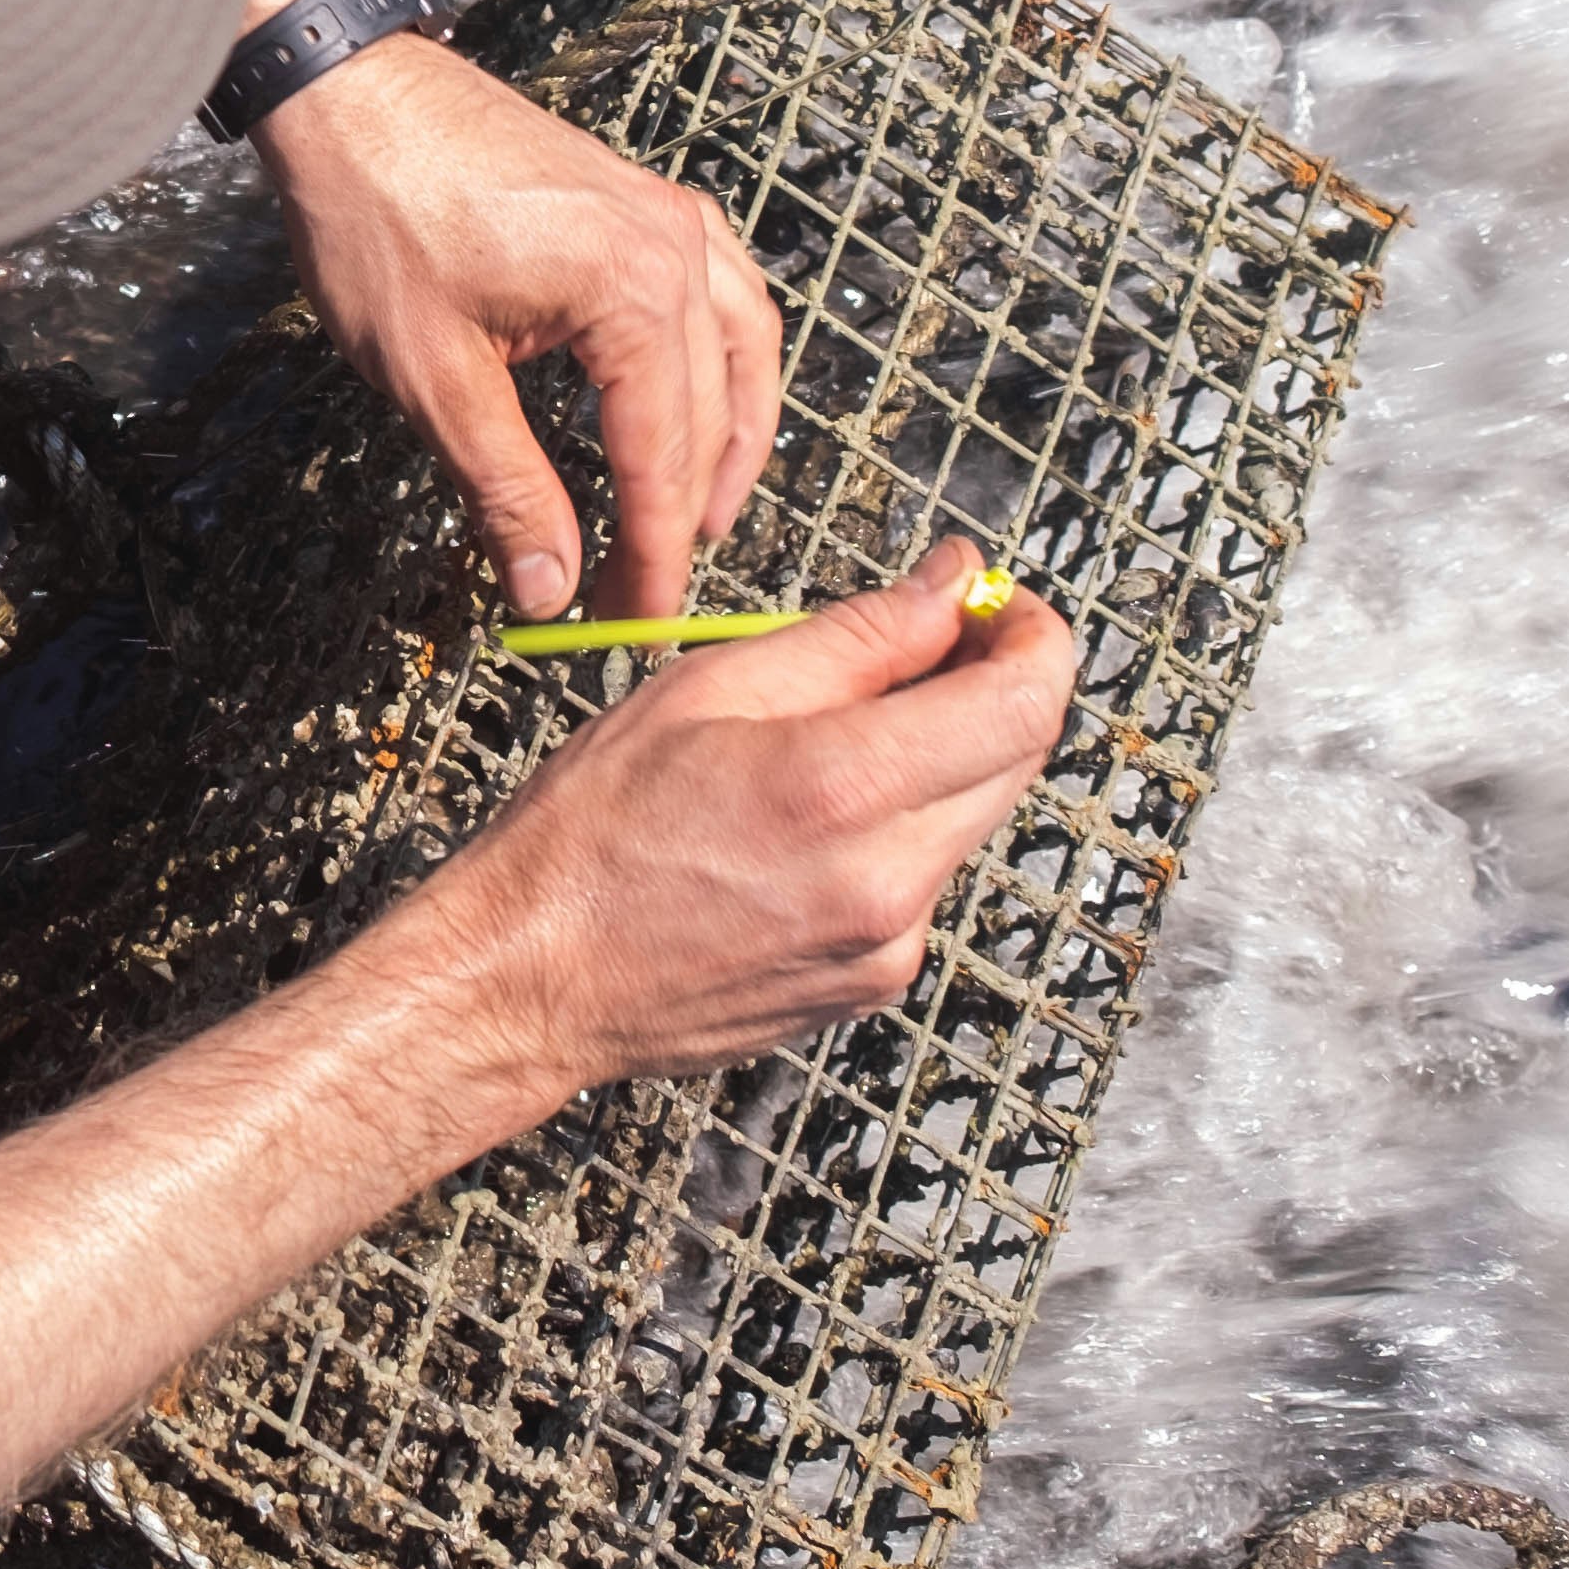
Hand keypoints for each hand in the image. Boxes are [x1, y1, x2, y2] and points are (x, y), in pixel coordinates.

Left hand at [247, 0, 785, 620]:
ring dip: (730, 440)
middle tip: (643, 594)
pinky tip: (706, 397)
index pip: (663, 455)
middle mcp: (676, 245)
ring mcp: (668, 213)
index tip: (636, 624)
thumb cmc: (377, 215)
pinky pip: (723, 292)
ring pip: (740, 349)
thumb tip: (549, 590)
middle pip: (710, 412)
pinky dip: (725, 361)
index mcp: (633, 288)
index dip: (655, 554)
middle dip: (682, 514)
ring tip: (701, 516)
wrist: (346, 93)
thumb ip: (504, 489)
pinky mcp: (642, 200)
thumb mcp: (433, 376)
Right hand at [404, 542, 1075, 1084]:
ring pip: (970, 818)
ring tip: (829, 741)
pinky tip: (803, 827)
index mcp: (842, 789)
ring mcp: (890, 945)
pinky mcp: (876, 984)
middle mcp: (888, 880)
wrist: (533, 982)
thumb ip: (855, 636)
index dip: (1035, 637)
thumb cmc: (591, 830)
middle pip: (1017, 758)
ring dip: (936, 761)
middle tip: (929, 644)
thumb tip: (954, 585)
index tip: (1001, 603)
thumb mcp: (708, 687)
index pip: (1025, 703)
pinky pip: (923, 881)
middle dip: (991, 686)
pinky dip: (892, 833)